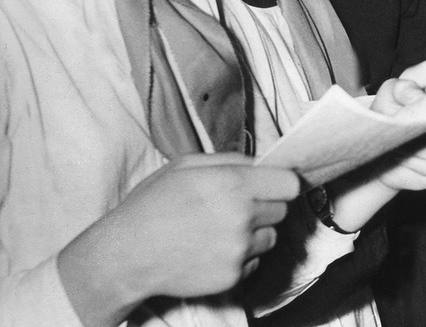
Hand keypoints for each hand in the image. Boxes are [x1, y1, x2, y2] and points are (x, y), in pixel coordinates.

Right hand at [60, 153, 300, 319]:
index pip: (289, 184)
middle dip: (265, 207)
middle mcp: (242, 217)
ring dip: (254, 233)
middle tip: (236, 208)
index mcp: (233, 184)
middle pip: (282, 210)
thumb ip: (231, 160)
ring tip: (220, 230)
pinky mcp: (233, 275)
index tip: (271, 186)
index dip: (281, 184)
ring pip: (270, 237)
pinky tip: (213, 250)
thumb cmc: (152, 205)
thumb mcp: (186, 166)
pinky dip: (241, 257)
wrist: (125, 256)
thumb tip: (263, 163)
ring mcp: (239, 249)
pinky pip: (254, 261)